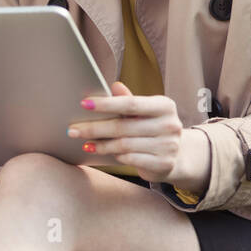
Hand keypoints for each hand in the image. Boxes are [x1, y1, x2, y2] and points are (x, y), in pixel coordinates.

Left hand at [69, 82, 186, 184]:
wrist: (177, 156)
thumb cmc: (154, 128)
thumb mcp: (145, 112)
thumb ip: (129, 101)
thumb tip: (115, 86)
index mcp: (165, 106)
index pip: (131, 103)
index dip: (106, 104)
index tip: (84, 104)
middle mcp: (170, 124)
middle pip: (123, 126)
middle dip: (95, 128)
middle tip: (73, 130)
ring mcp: (168, 146)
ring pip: (124, 145)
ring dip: (101, 144)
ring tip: (85, 143)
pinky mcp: (163, 164)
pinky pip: (130, 159)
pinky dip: (115, 156)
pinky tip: (105, 152)